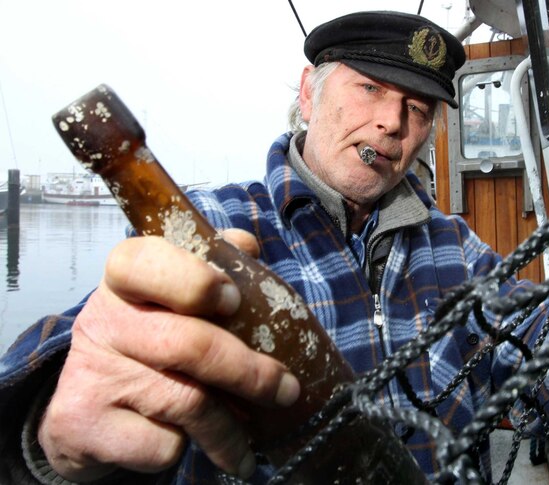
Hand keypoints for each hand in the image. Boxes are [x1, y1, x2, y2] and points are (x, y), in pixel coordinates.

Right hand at [38, 230, 299, 481]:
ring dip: (231, 429)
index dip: (194, 280)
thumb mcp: (176, 301)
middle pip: (187, 343)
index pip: (146, 262)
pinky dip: (183, 451)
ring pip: (184, 401)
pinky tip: (184, 445)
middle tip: (287, 391)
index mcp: (126, 279)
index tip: (233, 301)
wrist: (88, 415)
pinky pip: (160, 444)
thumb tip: (249, 246)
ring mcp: (90, 373)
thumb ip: (215, 267)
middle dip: (250, 373)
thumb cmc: (151, 345)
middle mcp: (103, 319)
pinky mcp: (83, 425)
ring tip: (250, 444)